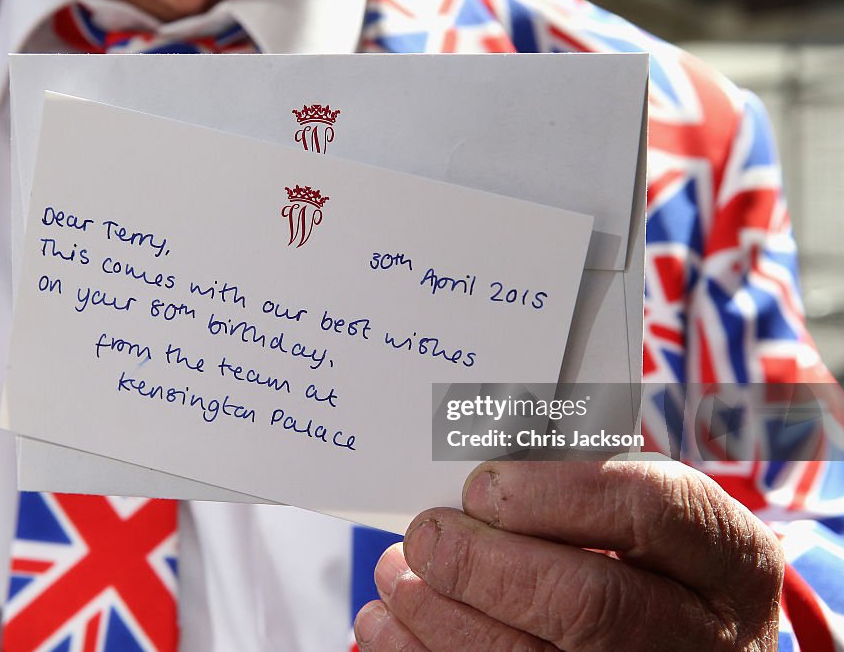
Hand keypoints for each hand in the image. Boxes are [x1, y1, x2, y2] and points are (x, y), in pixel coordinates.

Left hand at [354, 461, 782, 650]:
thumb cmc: (661, 569)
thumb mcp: (658, 525)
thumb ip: (587, 493)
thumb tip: (472, 485)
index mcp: (729, 561)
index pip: (652, 511)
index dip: (557, 494)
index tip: (482, 485)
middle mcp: (704, 638)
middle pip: (586, 604)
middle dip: (483, 565)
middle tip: (425, 535)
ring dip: (439, 617)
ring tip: (395, 576)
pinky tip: (391, 628)